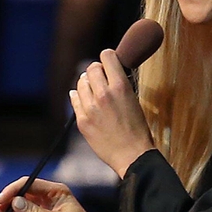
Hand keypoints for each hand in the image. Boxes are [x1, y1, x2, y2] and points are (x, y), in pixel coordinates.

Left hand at [70, 49, 154, 177]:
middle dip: (96, 70)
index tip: (109, 63)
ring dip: (87, 83)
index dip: (108, 57)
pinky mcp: (82, 120)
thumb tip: (108, 72)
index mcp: (120, 86)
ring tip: (94, 90)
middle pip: (91, 68)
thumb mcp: (134, 100)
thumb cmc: (137, 130)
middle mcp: (103, 94)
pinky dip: (78, 96)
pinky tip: (85, 100)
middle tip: (101, 77)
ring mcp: (90, 108)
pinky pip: (74, 99)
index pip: (106, 56)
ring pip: (80, 82)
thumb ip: (120, 85)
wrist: (132, 155)